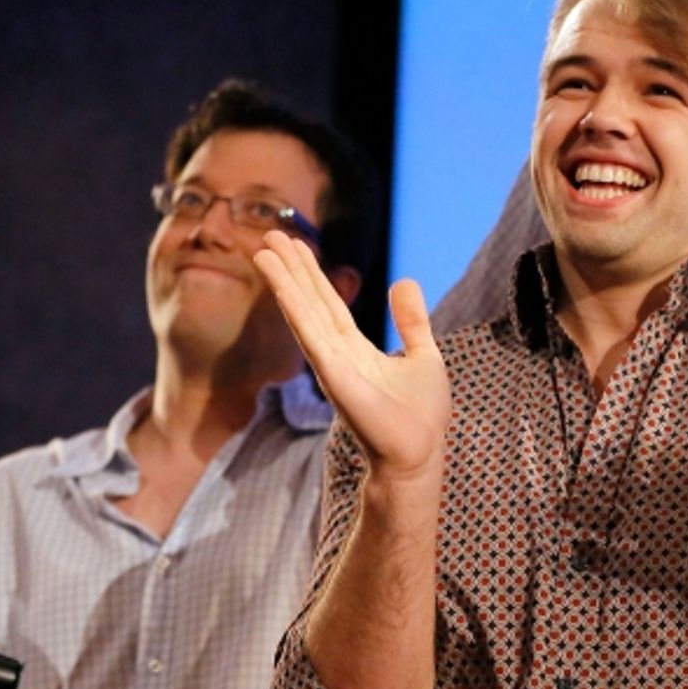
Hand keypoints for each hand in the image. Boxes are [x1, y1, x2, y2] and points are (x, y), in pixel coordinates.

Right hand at [254, 231, 449, 480]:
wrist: (419, 455)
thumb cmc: (422, 416)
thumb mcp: (424, 355)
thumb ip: (412, 321)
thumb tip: (404, 281)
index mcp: (355, 349)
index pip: (327, 303)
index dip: (310, 273)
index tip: (294, 244)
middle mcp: (337, 354)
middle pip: (309, 301)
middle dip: (290, 268)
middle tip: (268, 233)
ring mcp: (332, 364)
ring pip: (303, 313)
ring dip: (283, 281)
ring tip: (263, 249)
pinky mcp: (334, 376)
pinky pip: (310, 335)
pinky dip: (294, 307)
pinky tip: (281, 283)